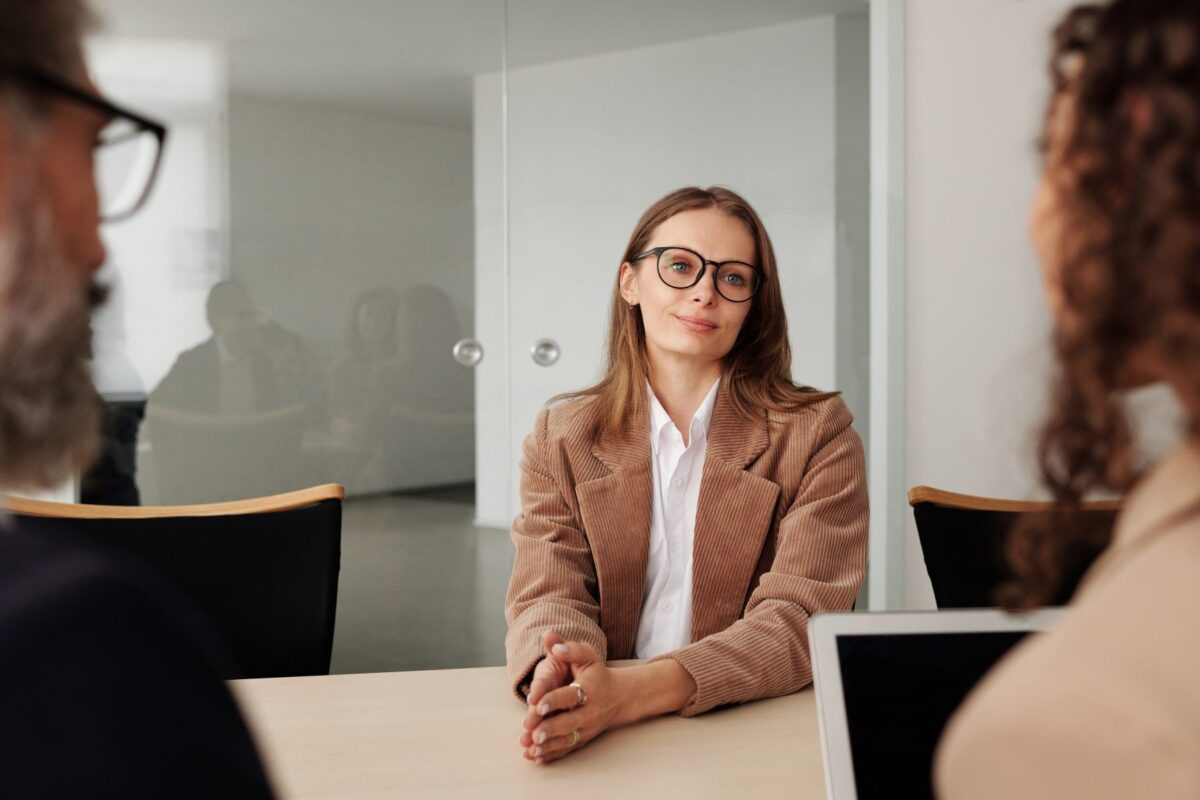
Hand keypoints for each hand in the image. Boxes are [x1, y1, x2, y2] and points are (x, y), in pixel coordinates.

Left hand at [519, 635, 618, 765]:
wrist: (618, 696)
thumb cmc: (597, 673)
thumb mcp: (587, 655)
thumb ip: (569, 648)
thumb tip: (550, 639)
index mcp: (589, 690)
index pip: (570, 696)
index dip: (554, 699)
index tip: (537, 703)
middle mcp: (589, 712)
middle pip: (569, 723)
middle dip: (550, 729)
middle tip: (533, 733)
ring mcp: (586, 728)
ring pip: (567, 740)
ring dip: (548, 746)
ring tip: (530, 748)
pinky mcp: (581, 738)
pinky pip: (566, 749)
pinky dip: (551, 755)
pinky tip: (535, 757)